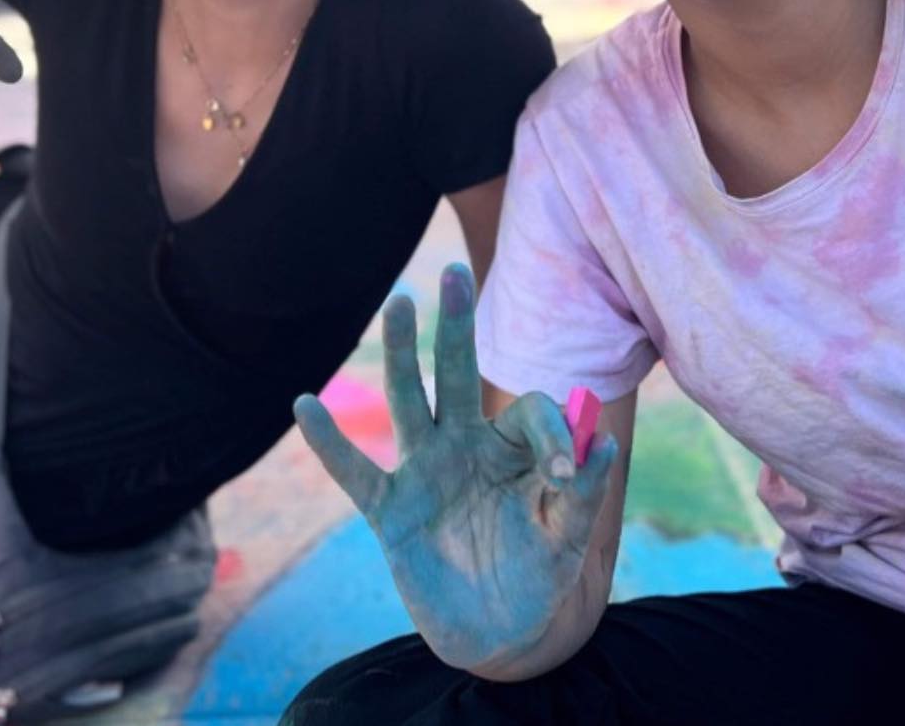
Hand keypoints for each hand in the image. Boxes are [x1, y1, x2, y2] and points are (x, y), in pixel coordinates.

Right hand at [293, 264, 618, 671]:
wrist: (498, 634)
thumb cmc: (538, 575)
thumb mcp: (569, 537)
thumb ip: (583, 492)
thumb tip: (598, 441)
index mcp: (511, 447)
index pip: (529, 410)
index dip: (552, 434)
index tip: (566, 475)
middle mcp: (464, 446)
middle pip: (458, 375)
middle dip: (457, 327)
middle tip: (456, 272)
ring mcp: (424, 474)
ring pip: (409, 403)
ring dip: (403, 355)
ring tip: (400, 305)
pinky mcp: (391, 513)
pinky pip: (355, 472)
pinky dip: (329, 443)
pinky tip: (306, 403)